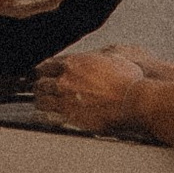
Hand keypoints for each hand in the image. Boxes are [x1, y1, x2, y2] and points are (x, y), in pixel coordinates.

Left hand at [30, 48, 148, 132]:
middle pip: (40, 82)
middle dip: (39, 85)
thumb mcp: (113, 57)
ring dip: (41, 100)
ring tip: (41, 102)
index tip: (42, 72)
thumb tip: (95, 56)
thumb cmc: (129, 80)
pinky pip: (49, 116)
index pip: (47, 65)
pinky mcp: (70, 116)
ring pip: (42, 100)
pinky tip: (46, 115)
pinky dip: (46, 115)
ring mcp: (66, 99)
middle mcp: (65, 80)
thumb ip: (96, 57)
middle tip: (38, 87)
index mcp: (74, 63)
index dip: (43, 70)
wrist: (135, 100)